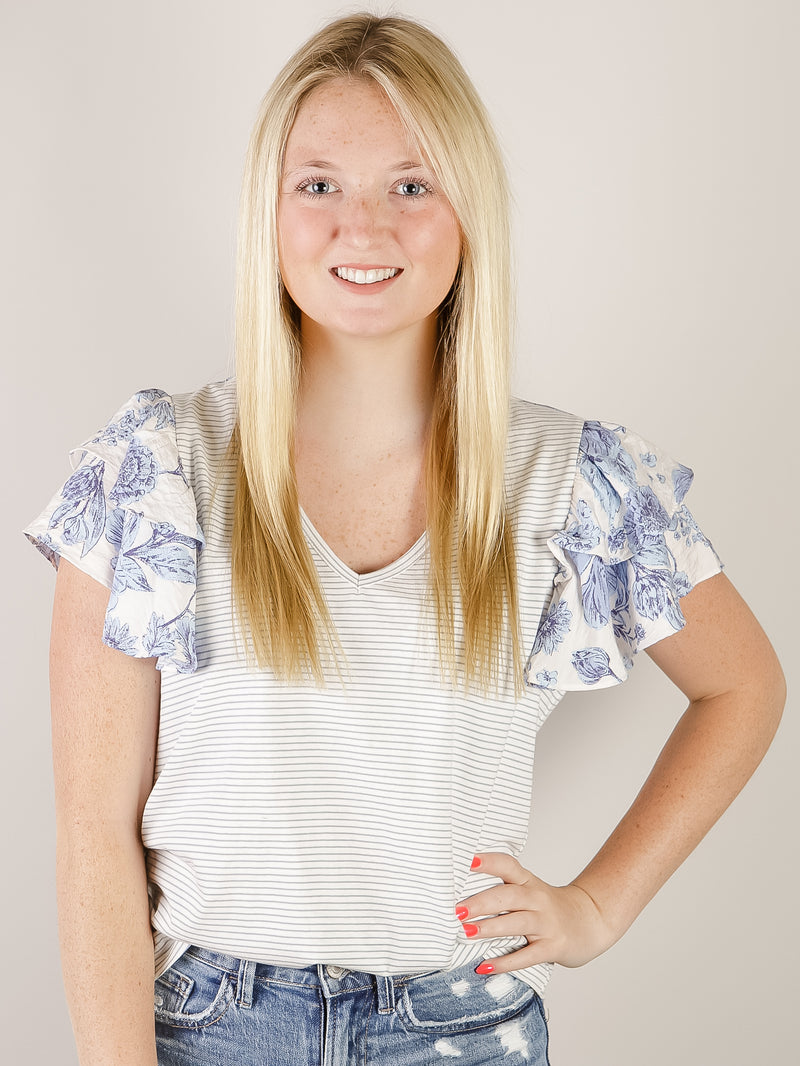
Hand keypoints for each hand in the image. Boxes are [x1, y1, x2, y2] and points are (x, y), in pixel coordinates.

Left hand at [455, 853, 615, 973]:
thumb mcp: (530, 890)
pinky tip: (485, 966)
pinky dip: (505, 962)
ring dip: (490, 928)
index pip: (508, 865)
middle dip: (482, 902)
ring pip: (516, 923)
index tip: (469, 861)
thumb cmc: (549, 906)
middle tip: (458, 909)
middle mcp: (538, 899)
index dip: (489, 862)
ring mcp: (547, 923)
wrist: (591, 920)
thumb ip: (503, 889)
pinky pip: (527, 955)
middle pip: (508, 896)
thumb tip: (460, 897)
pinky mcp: (553, 947)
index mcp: (529, 882)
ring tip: (466, 933)